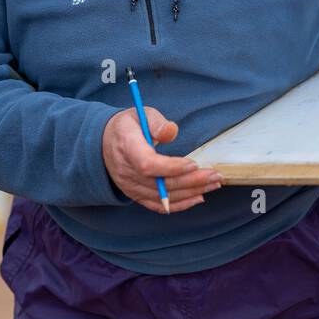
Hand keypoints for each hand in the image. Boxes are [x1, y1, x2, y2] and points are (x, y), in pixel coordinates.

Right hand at [102, 107, 221, 213]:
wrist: (102, 144)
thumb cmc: (127, 127)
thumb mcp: (140, 113)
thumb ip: (156, 121)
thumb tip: (172, 131)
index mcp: (126, 147)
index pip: (147, 164)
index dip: (171, 167)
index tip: (193, 163)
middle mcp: (126, 171)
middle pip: (160, 184)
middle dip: (191, 181)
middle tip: (215, 175)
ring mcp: (130, 187)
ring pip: (163, 196)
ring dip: (191, 192)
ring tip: (213, 184)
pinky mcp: (135, 195)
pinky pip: (158, 205)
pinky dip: (179, 204)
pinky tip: (198, 197)